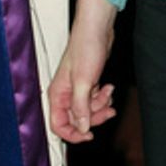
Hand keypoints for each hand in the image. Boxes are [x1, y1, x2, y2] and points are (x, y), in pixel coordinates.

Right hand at [48, 0, 118, 142]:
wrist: (96, 30)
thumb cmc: (85, 49)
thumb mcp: (84, 83)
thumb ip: (81, 108)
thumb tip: (82, 129)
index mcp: (58, 95)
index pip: (58, 125)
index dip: (73, 134)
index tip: (89, 135)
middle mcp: (65, 94)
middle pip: (76, 120)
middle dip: (94, 117)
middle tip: (107, 111)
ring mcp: (76, 89)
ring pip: (87, 111)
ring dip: (101, 106)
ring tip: (108, 93)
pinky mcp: (87, 84)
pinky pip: (94, 100)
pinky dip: (103, 97)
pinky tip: (108, 87)